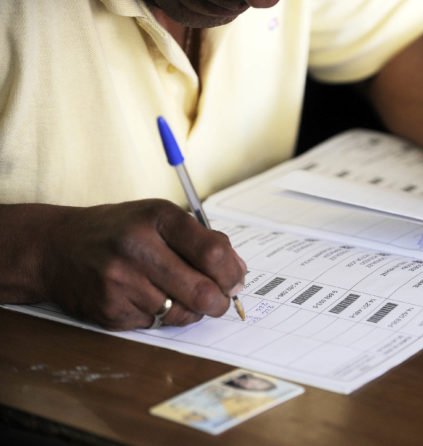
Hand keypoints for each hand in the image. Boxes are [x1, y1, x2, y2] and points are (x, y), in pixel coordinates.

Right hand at [19, 200, 245, 329]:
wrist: (55, 247)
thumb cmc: (118, 231)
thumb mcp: (160, 218)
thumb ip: (202, 240)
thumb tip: (238, 273)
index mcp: (158, 218)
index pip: (213, 252)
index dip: (232, 273)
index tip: (235, 281)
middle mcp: (137, 248)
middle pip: (202, 291)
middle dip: (220, 302)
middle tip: (220, 301)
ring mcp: (120, 282)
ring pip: (181, 314)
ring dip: (190, 311)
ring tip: (178, 295)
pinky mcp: (109, 310)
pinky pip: (155, 324)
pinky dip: (160, 316)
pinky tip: (146, 298)